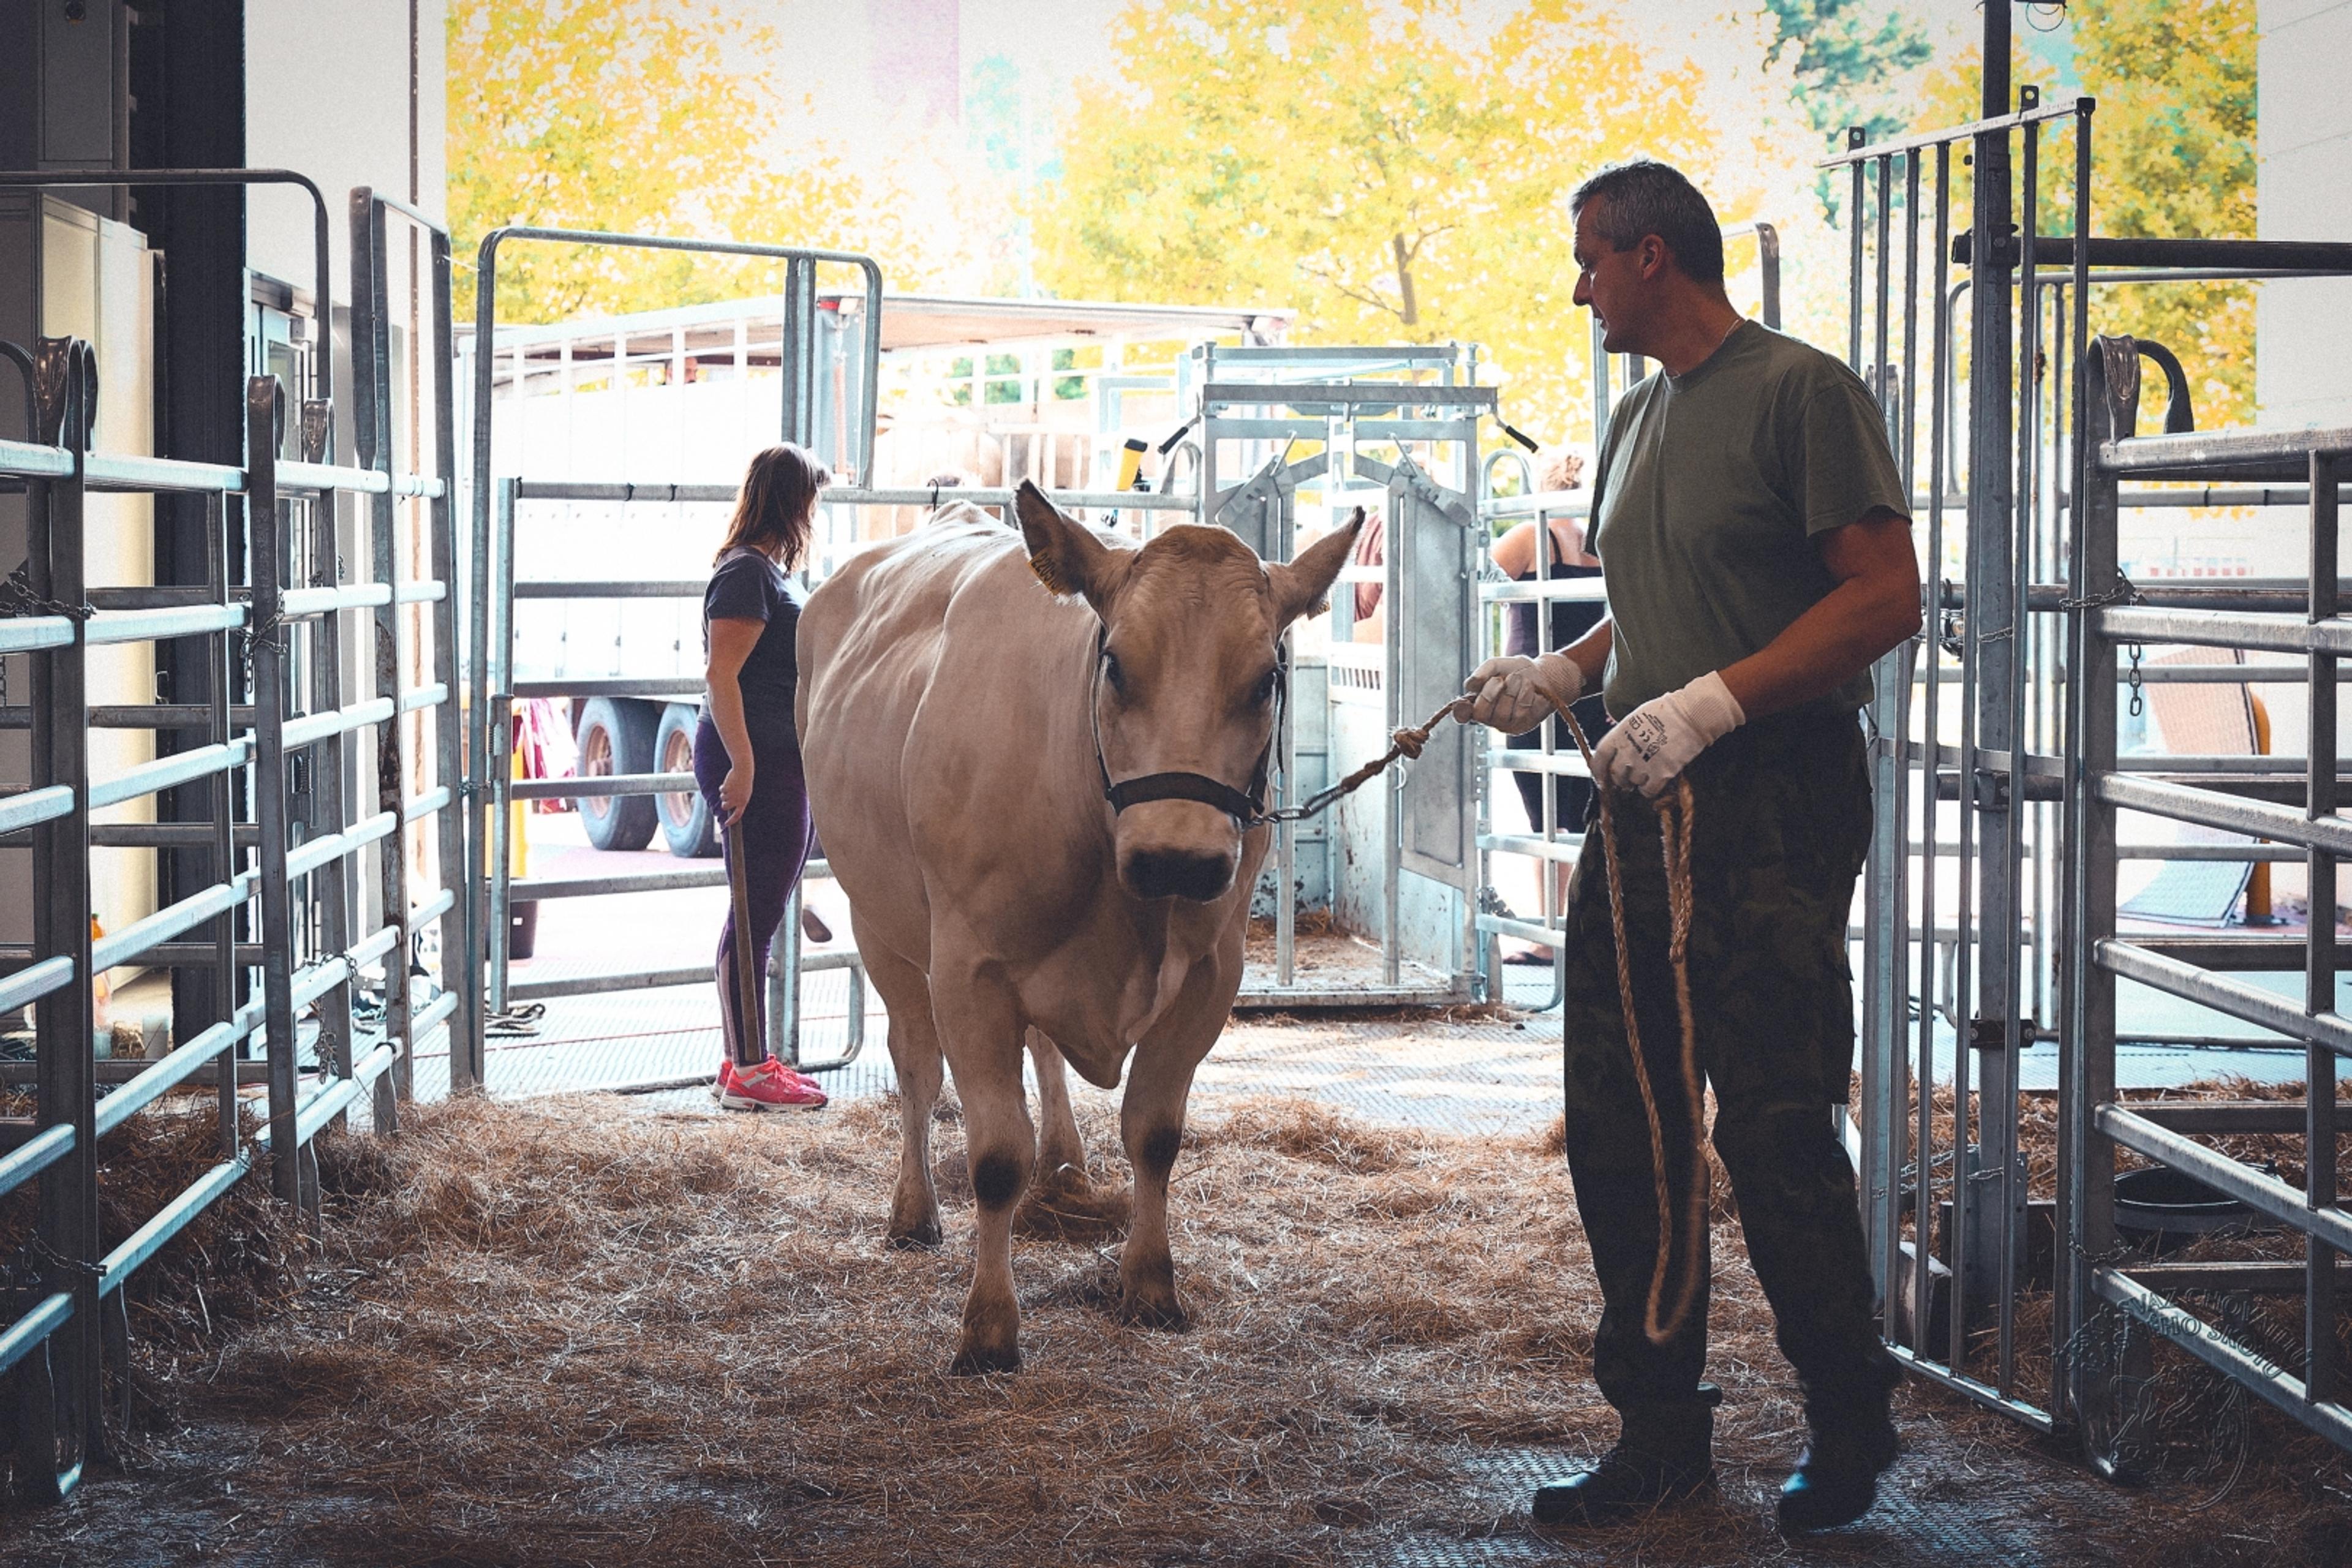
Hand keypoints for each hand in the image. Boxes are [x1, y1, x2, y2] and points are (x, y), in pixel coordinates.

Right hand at [719, 763, 754, 824]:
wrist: (744, 771)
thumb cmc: (744, 782)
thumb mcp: (745, 793)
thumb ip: (738, 801)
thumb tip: (730, 808)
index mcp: (744, 802)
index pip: (737, 815)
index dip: (731, 821)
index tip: (726, 824)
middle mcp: (737, 800)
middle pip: (725, 807)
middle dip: (724, 803)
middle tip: (727, 797)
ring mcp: (731, 794)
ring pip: (722, 798)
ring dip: (724, 794)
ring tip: (730, 787)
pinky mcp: (726, 789)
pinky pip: (721, 790)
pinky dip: (723, 787)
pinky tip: (729, 782)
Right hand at [1462, 651, 1583, 733]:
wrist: (1544, 675)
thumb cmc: (1516, 670)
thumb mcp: (1497, 665)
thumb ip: (1482, 672)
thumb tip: (1470, 684)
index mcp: (1478, 703)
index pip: (1462, 714)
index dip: (1460, 711)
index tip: (1464, 703)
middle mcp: (1489, 718)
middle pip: (1482, 713)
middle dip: (1492, 692)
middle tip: (1503, 679)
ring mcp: (1506, 724)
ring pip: (1504, 713)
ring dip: (1513, 690)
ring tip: (1520, 680)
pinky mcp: (1523, 726)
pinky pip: (1522, 712)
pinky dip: (1527, 694)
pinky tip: (1531, 690)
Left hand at [1590, 671, 1744, 798]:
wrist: (1692, 714)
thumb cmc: (1668, 711)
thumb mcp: (1637, 718)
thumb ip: (1625, 735)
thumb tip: (1620, 749)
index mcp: (1619, 734)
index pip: (1599, 757)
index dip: (1598, 771)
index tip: (1600, 778)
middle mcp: (1628, 751)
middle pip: (1615, 774)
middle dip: (1619, 779)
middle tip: (1626, 780)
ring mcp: (1643, 763)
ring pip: (1631, 783)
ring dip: (1636, 783)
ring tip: (1645, 776)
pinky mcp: (1661, 773)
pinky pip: (1648, 790)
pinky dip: (1649, 790)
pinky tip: (1655, 783)